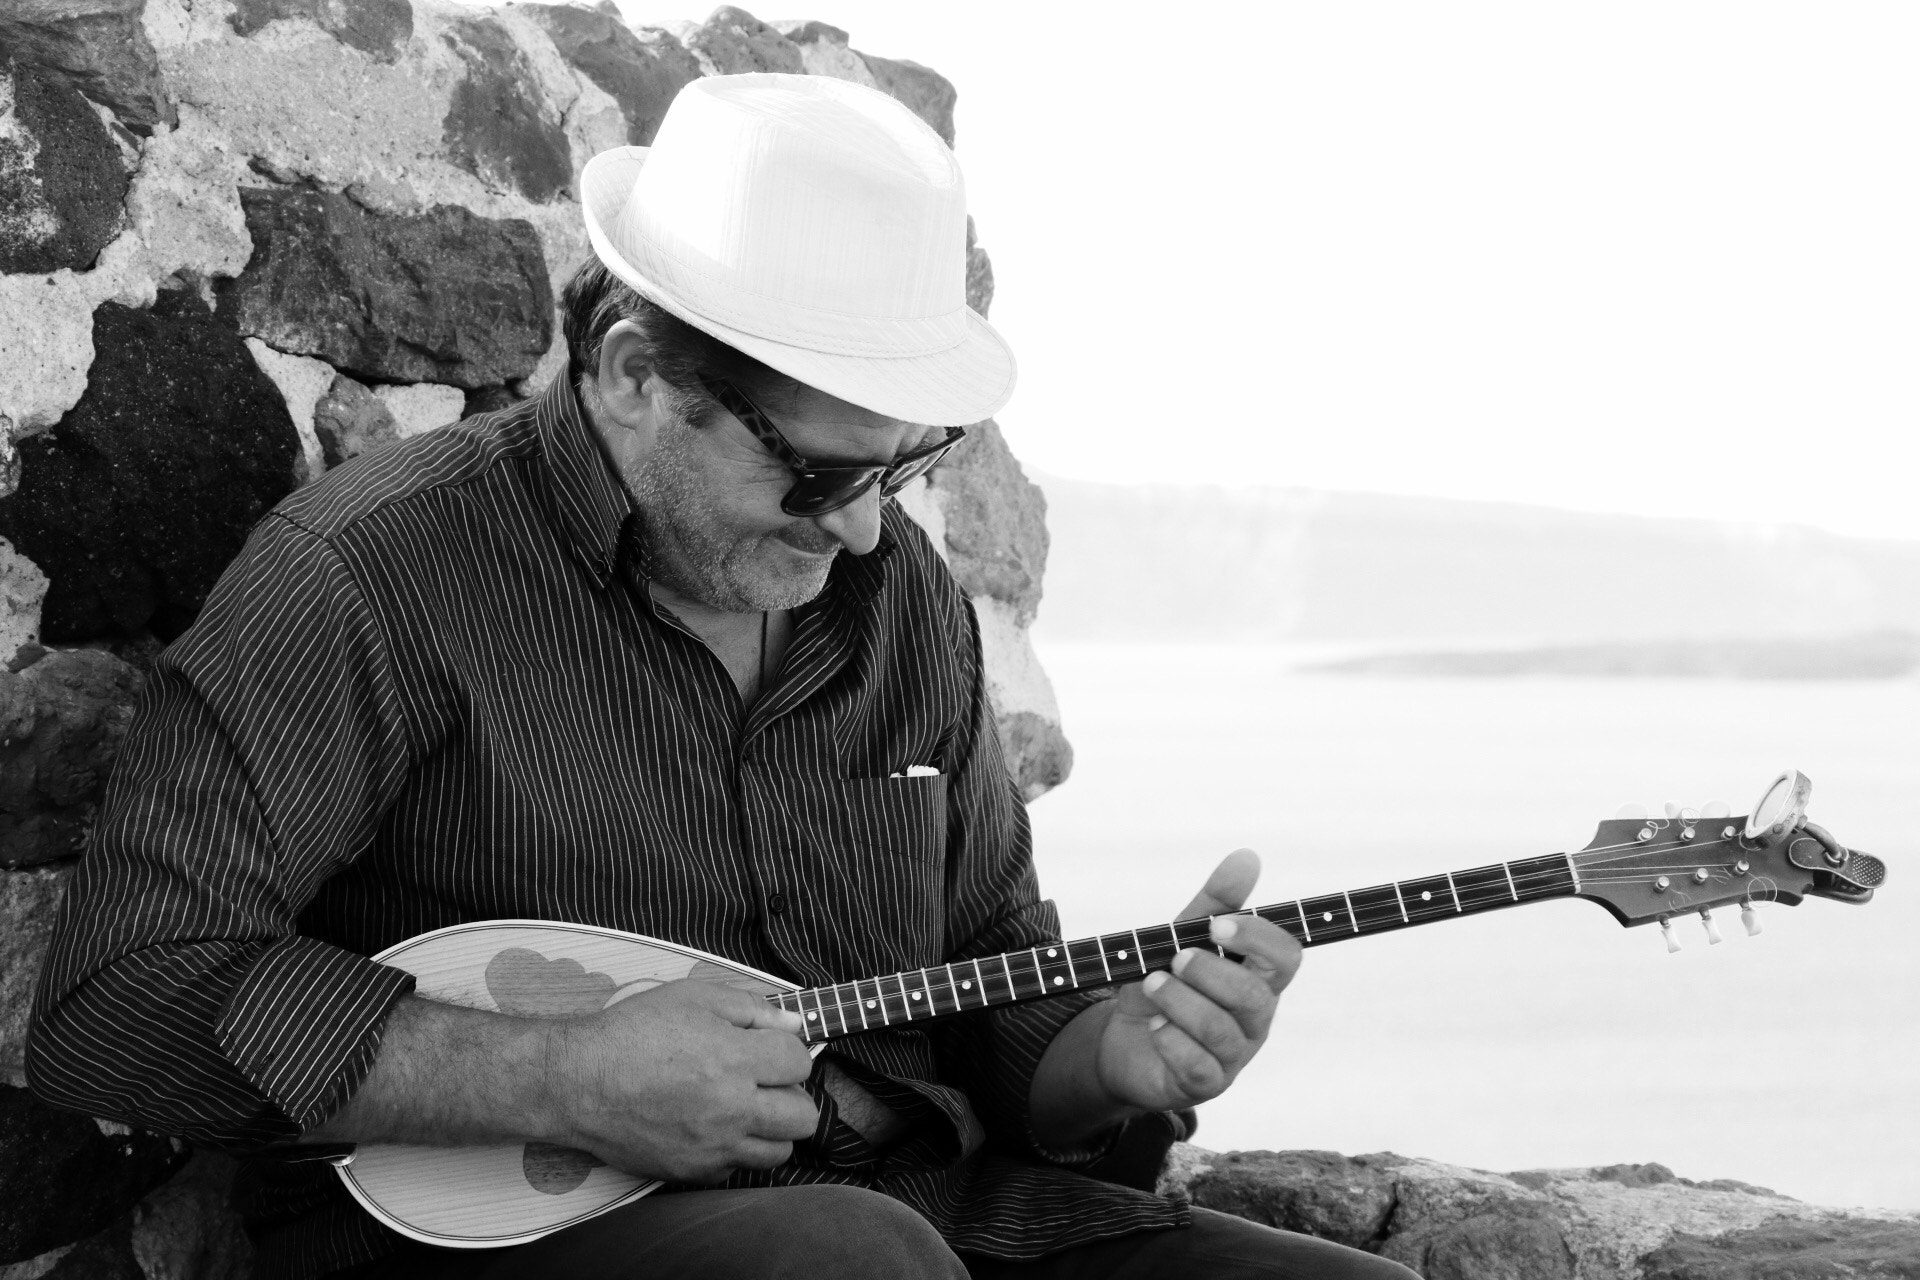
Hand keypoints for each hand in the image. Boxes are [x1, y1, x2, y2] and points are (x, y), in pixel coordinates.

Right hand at [550, 979, 816, 1183]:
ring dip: (772, 1128)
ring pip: (780, 1152)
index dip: (790, 1051)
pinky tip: (713, 1126)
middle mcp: (732, 1108)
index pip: (801, 1062)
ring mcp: (714, 1146)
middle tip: (766, 1081)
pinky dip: (734, 1150)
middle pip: (804, 1117)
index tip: (772, 1049)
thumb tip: (791, 1024)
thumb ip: (751, 1007)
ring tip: (746, 1107)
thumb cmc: (631, 1033)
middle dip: (792, 1094)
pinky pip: (737, 1168)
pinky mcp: (692, 1171)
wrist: (578, 1081)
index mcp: (735, 1059)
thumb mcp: (692, 997)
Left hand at [1093, 849, 1301, 1113]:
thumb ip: (1214, 903)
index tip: (1217, 925)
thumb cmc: (1163, 985)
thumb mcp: (1178, 939)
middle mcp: (1253, 1019)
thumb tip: (1248, 856)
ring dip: (1183, 1002)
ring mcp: (1231, 1055)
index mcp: (1257, 978)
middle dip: (1214, 972)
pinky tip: (1154, 1026)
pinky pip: (1199, 1067)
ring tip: (1153, 983)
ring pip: (1223, 1032)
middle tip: (1176, 957)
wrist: (1119, 1041)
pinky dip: (1172, 1040)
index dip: (1258, 938)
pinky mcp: (1203, 1084)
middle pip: (1257, 997)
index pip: (1286, 957)